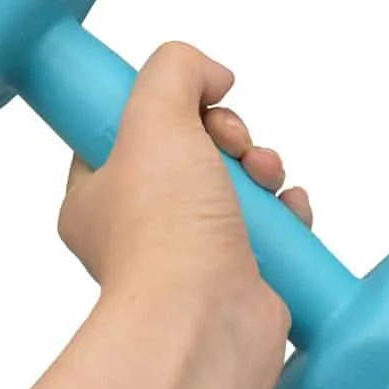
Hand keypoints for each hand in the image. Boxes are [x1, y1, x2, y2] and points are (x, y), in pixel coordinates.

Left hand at [58, 41, 312, 368]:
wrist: (206, 319)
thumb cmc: (163, 229)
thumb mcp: (153, 115)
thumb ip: (174, 69)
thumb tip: (211, 76)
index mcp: (98, 193)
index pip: (128, 130)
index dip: (169, 107)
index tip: (194, 105)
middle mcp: (141, 225)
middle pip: (191, 151)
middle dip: (225, 135)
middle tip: (233, 143)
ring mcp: (190, 253)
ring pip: (234, 184)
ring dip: (260, 167)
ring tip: (265, 177)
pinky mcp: (237, 274)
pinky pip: (267, 225)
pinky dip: (284, 210)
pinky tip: (289, 207)